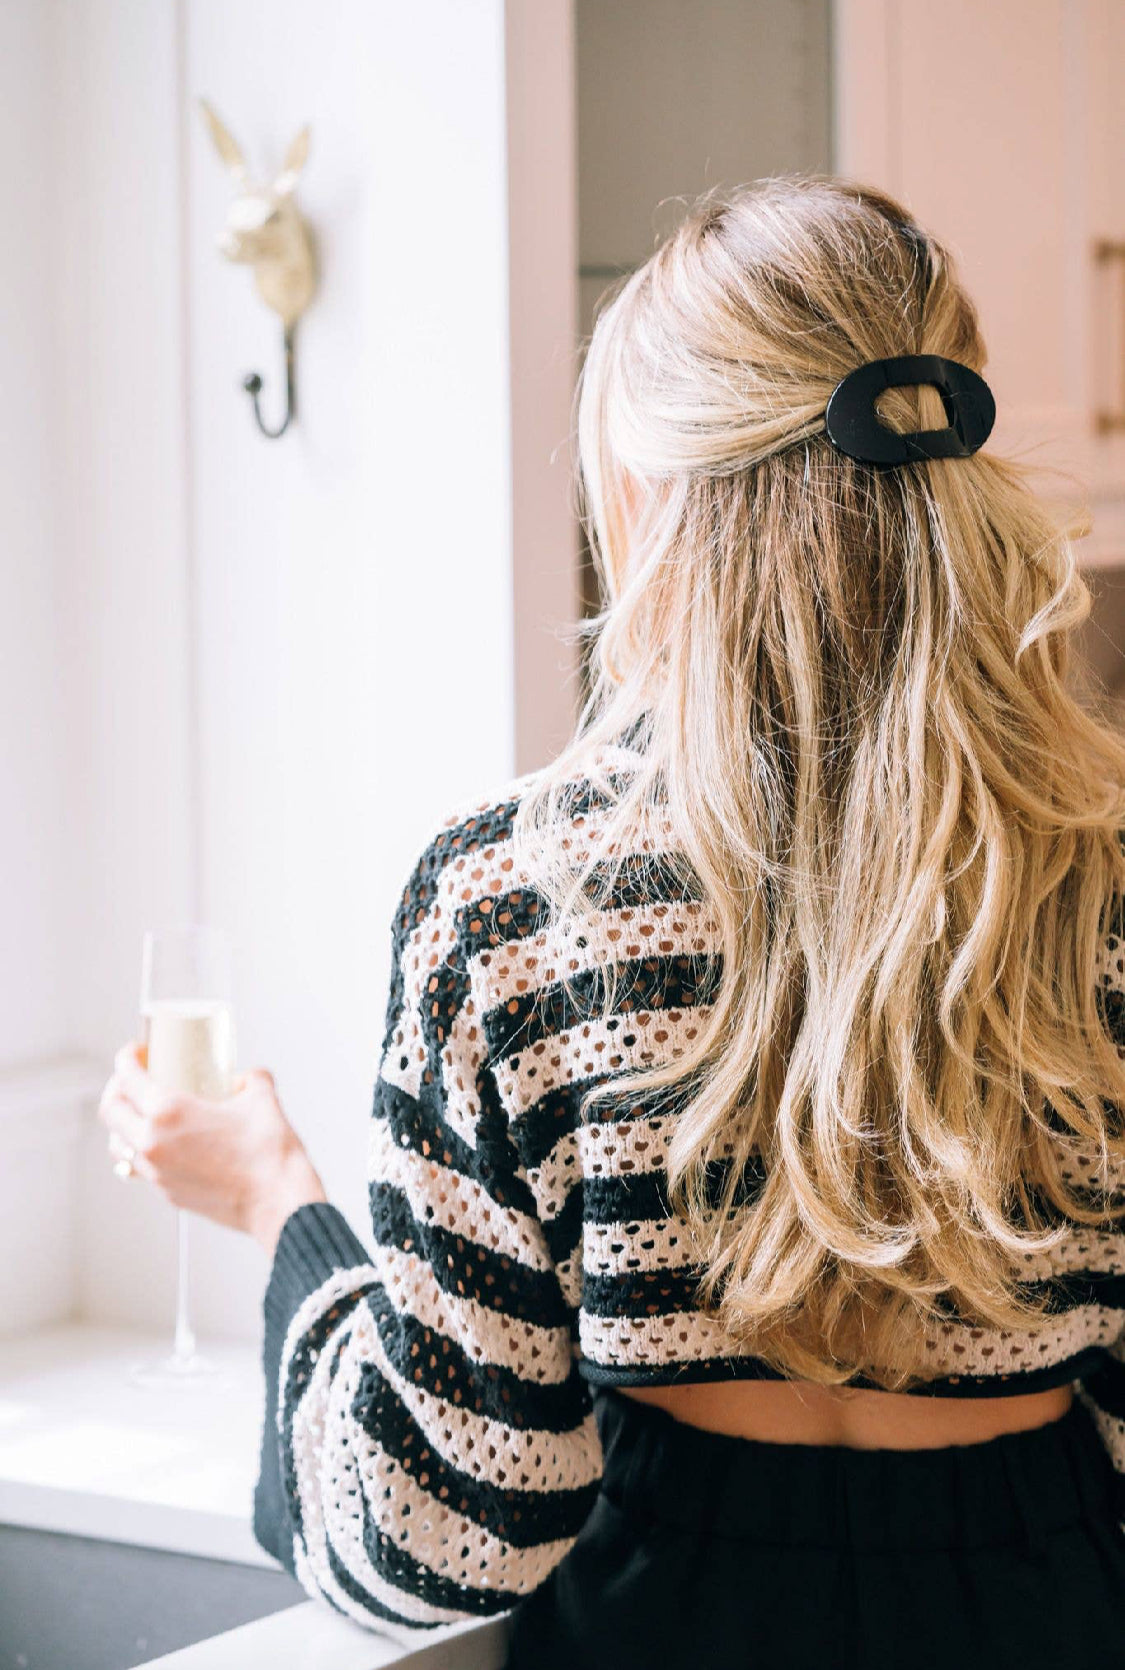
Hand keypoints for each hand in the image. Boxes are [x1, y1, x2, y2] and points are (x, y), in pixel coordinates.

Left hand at [98, 1042, 328, 1256]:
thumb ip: (252, 1079)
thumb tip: (248, 1077)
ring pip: (118, 1144)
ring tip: (140, 1114)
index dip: (126, 1058)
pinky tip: (165, 1144)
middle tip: (132, 1079)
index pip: (128, 1078)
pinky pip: (140, 1168)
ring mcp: (156, 1172)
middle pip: (110, 1110)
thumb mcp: (262, 1099)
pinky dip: (142, 1151)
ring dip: (122, 1124)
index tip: (135, 1052)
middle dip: (115, 1089)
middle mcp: (153, 1142)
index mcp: (169, 1112)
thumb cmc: (269, 1154)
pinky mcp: (167, 1193)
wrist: (278, 1203)